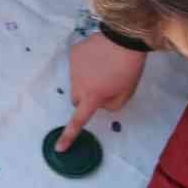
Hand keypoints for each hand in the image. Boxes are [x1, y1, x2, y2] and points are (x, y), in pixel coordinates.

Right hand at [62, 33, 147, 148]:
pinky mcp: (73, 54)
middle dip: (85, 97)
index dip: (69, 136)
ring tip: (104, 68)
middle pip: (76, 98)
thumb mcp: (126, 94)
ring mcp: (73, 68)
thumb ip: (110, 106)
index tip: (59, 148)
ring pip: (76, 81)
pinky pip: (76, 65)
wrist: (124, 39)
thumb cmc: (128, 70)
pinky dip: (84, 65)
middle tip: (103, 88)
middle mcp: (78, 84)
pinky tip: (98, 57)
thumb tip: (98, 103)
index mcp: (92, 97)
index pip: (78, 120)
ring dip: (86, 80)